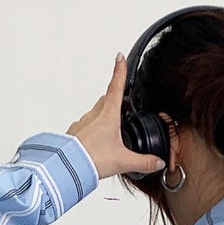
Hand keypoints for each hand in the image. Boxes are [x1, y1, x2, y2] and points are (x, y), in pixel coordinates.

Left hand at [67, 54, 168, 181]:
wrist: (67, 167)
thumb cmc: (91, 159)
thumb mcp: (122, 161)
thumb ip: (142, 162)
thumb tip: (157, 162)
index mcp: (108, 116)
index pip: (116, 87)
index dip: (119, 71)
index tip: (120, 57)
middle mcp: (93, 116)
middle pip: (106, 100)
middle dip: (115, 98)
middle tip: (122, 101)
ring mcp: (82, 123)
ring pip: (95, 113)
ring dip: (103, 117)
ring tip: (111, 130)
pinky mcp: (74, 134)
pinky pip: (85, 127)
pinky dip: (92, 131)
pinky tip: (96, 143)